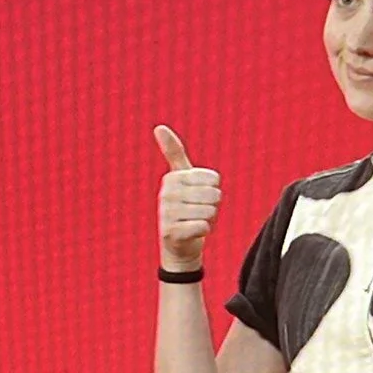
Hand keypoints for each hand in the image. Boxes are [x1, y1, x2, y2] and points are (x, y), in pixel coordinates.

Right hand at [156, 125, 219, 271]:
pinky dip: (204, 232)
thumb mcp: (180, 178)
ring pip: (210, 212)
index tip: (198, 196)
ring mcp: (167, 214)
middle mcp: (166, 194)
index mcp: (172, 178)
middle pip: (214, 195)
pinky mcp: (171, 233)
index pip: (214, 179)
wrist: (177, 245)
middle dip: (212, 206)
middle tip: (198, 212)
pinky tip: (192, 233)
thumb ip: (173, 152)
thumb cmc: (183, 207)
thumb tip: (158, 127)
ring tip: (195, 222)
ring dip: (209, 220)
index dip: (213, 190)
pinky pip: (204, 227)